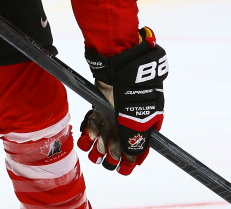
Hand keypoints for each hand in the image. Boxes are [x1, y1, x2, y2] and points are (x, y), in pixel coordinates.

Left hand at [77, 27, 167, 174]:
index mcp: (145, 123)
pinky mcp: (100, 104)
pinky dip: (89, 131)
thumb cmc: (133, 87)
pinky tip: (85, 137)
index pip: (139, 148)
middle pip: (120, 144)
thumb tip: (132, 159)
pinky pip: (94, 122)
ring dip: (98, 145)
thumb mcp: (136, 115)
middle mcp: (129, 119)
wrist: (119, 60)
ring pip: (105, 136)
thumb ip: (133, 139)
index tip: (121, 168)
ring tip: (93, 151)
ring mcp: (114, 112)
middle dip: (112, 154)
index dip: (130, 161)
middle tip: (106, 156)